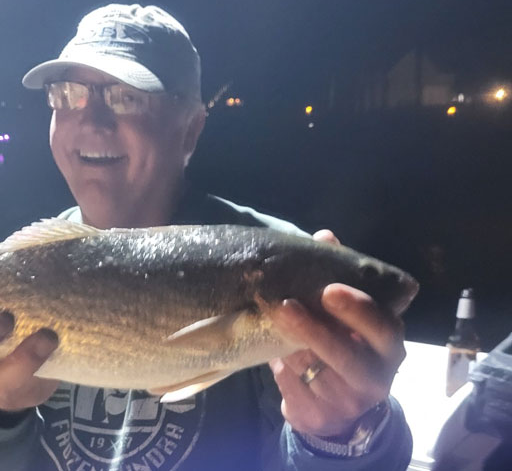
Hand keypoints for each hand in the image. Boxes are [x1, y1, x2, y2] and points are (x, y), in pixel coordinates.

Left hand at [268, 230, 405, 437]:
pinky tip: (265, 349)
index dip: (360, 309)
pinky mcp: (319, 417)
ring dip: (292, 347)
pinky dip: (280, 369)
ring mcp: (347, 402)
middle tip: (287, 303)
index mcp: (387, 346)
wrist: (338, 408)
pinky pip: (295, 391)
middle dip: (319, 331)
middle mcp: (376, 377)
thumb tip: (326, 236)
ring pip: (319, 375)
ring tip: (270, 320)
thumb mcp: (347, 316)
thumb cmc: (343, 346)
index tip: (329, 288)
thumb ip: (338, 277)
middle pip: (353, 357)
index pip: (385, 327)